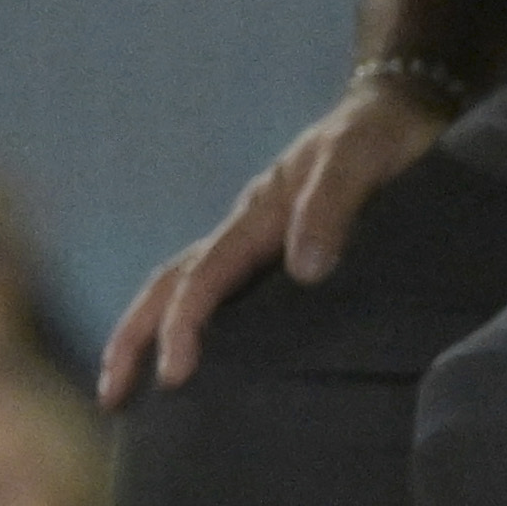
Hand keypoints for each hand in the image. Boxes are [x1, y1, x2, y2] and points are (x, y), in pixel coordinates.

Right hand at [99, 79, 451, 403]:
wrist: (396, 108)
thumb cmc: (380, 136)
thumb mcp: (358, 160)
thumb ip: (331, 209)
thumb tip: (305, 272)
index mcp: (256, 215)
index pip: (202, 277)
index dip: (182, 326)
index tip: (174, 376)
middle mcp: (243, 229)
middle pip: (166, 286)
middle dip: (131, 340)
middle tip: (109, 397)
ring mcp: (253, 239)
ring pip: (181, 287)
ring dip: (145, 334)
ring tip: (126, 388)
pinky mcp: (272, 249)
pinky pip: (215, 289)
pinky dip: (186, 322)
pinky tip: (196, 357)